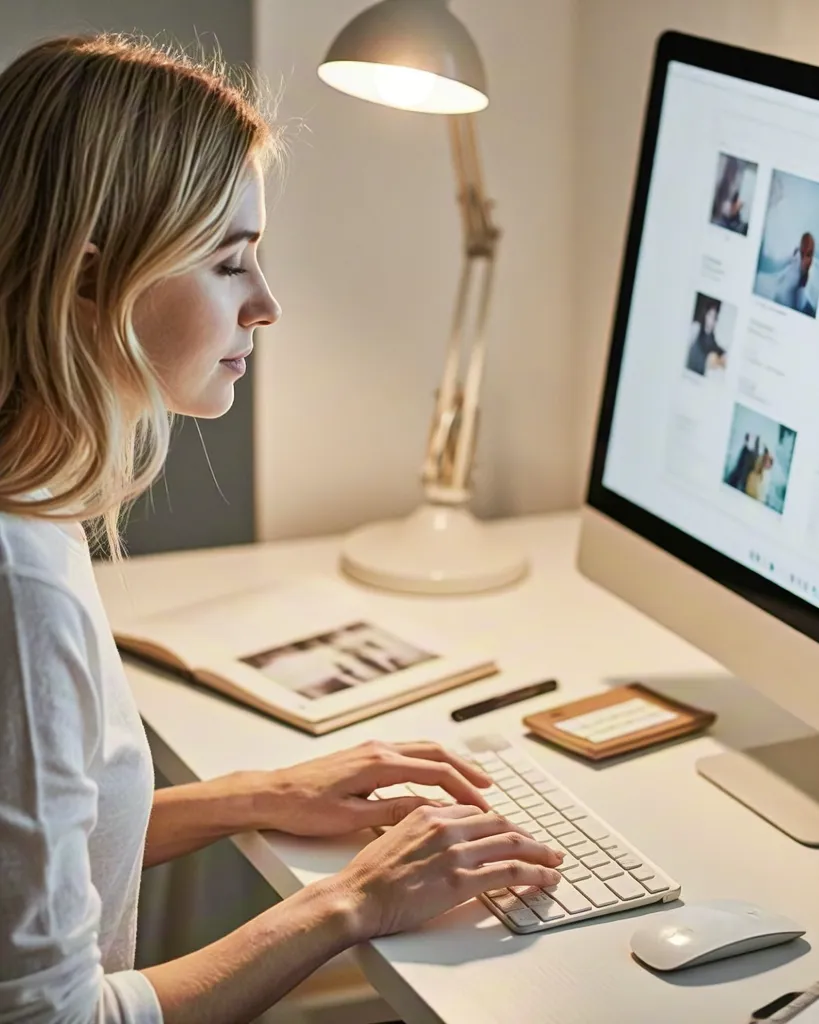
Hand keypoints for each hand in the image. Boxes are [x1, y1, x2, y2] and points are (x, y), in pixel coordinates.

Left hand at [241, 740, 493, 836]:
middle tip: (488, 787)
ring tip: (469, 780)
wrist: (272, 794)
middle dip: (464, 769)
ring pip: (422, 748)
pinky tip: (434, 775)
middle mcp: (379, 749)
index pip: (435, 772)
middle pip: (435, 752)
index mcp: (379, 764)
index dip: (462, 789)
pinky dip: (429, 761)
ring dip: (449, 762)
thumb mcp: (351, 818)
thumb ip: (392, 811)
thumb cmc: (305, 809)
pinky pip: (408, 752)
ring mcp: (371, 748)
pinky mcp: (364, 754)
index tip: (482, 806)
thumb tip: (428, 809)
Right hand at [333, 803, 564, 939]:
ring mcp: (455, 852)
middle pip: (501, 825)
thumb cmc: (368, 874)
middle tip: (544, 846)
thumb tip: (442, 835)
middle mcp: (446, 826)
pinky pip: (509, 873)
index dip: (502, 824)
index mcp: (429, 812)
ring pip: (512, 845)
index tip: (514, 834)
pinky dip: (534, 874)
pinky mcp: (460, 881)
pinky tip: (545, 879)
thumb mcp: (395, 835)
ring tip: (554, 862)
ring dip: (539, 854)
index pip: (478, 812)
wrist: (356, 896)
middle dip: (528, 836)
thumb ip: (422, 829)